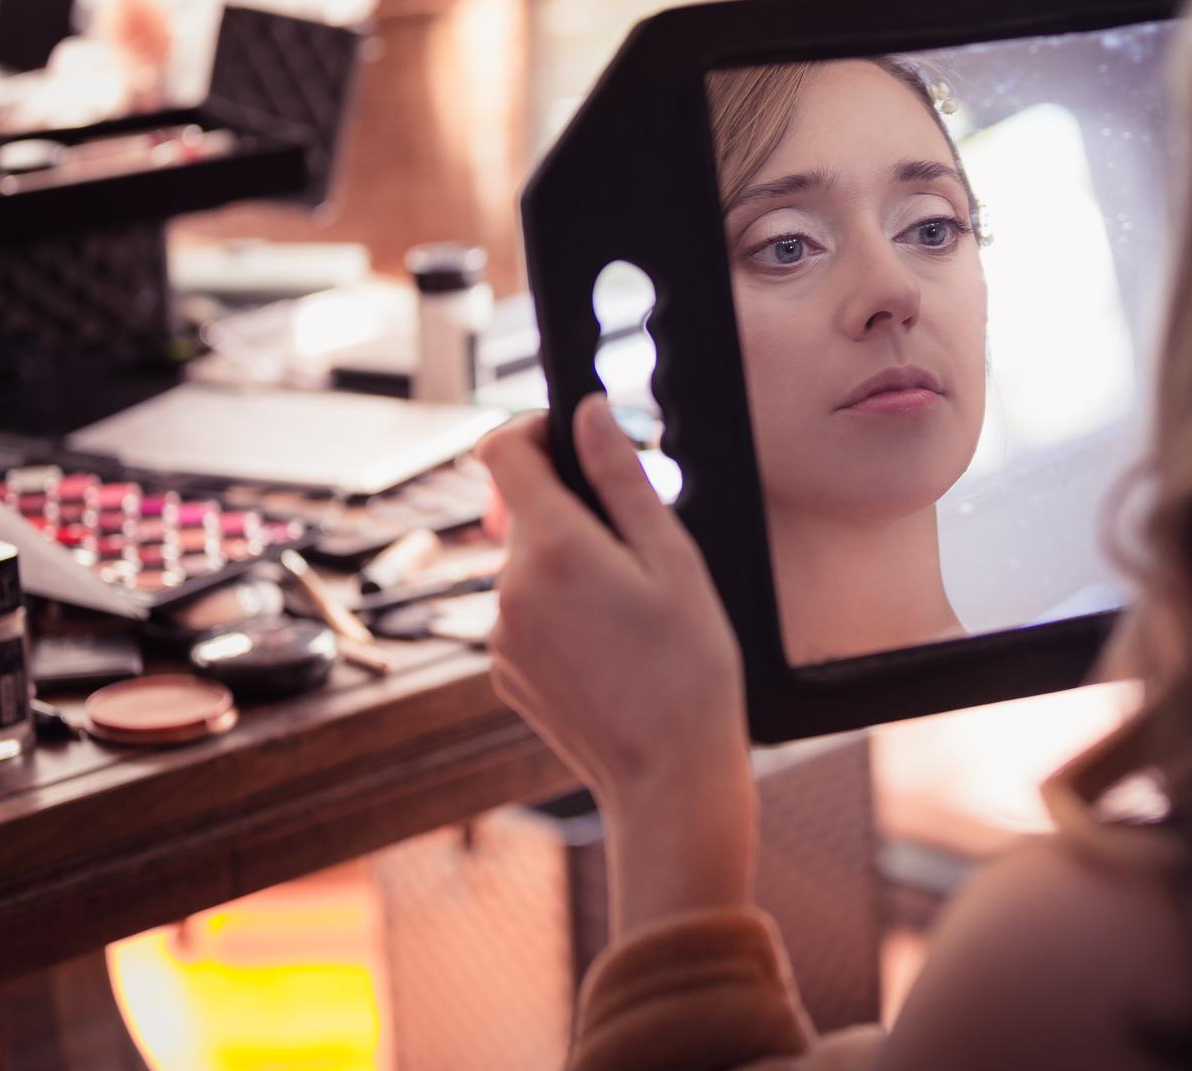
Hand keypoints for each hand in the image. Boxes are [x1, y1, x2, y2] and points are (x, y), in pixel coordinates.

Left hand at [478, 396, 755, 931]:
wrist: (668, 777)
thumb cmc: (689, 670)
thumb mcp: (674, 560)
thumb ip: (623, 478)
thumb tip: (589, 413)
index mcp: (553, 548)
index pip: (502, 451)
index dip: (534, 429)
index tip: (572, 438)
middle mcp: (509, 587)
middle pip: (524, 510)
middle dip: (573, 509)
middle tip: (639, 543)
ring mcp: (502, 634)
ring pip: (528, 566)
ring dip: (570, 564)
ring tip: (633, 611)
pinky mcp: (506, 671)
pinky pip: (528, 615)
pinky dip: (562, 612)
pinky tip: (612, 646)